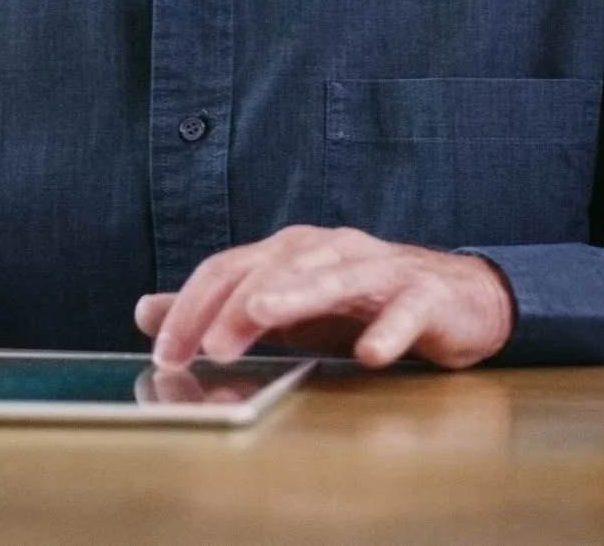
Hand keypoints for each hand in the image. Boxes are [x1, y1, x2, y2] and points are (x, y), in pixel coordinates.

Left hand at [135, 225, 514, 370]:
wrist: (455, 297)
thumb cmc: (361, 303)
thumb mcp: (283, 307)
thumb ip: (218, 309)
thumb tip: (147, 312)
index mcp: (288, 251)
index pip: (229, 269)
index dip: (194, 306)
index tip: (165, 352)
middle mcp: (327, 248)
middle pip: (273, 268)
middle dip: (236, 305)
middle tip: (209, 347)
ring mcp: (376, 267)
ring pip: (331, 275)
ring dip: (295, 295)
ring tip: (261, 315)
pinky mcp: (423, 295)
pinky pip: (404, 310)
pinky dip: (386, 330)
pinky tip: (370, 354)